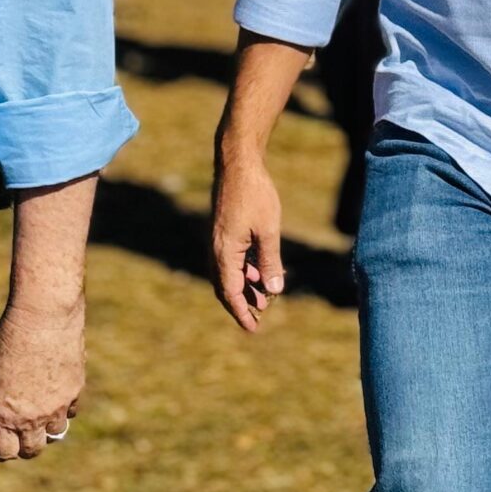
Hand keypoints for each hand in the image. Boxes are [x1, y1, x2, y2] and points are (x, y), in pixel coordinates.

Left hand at [0, 300, 84, 461]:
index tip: (2, 437)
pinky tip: (56, 390)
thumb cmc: (9, 339)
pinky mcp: (75, 392)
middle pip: (32, 450)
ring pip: (56, 434)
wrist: (44, 316)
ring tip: (41, 410)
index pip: (5, 452)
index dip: (3, 448)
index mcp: (5, 415)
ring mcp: (57, 407)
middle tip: (22, 429)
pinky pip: (71, 412)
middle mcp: (32, 418)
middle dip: (26, 444)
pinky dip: (64, 408)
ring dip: (48, 426)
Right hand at [209, 154, 285, 332]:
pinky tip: (261, 268)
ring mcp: (218, 239)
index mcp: (224, 252)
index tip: (253, 328)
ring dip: (245, 285)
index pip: (230, 292)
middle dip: (242, 303)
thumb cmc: (255, 194)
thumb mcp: (268, 230)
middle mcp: (216, 248)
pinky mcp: (223, 229)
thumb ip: (270, 262)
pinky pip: (231, 258)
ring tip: (265, 295)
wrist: (238, 162)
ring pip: (229, 272)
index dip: (242, 312)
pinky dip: (244, 268)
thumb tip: (274, 292)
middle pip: (225, 286)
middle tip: (260, 315)